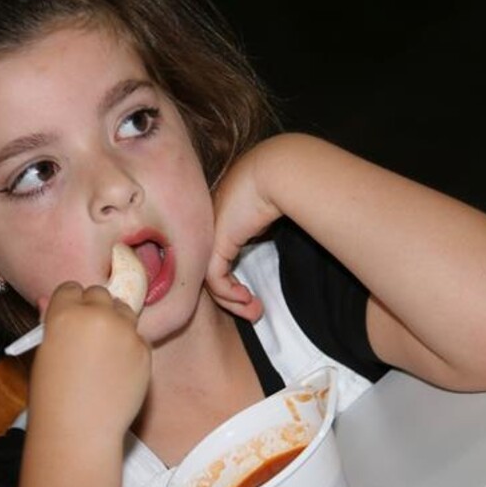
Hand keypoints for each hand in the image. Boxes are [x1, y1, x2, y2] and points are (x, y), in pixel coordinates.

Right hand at [29, 282, 150, 439]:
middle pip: (100, 294)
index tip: (70, 316)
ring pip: (124, 311)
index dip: (69, 303)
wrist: (80, 430)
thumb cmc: (52, 397)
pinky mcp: (144, 350)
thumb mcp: (43, 354)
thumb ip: (51, 324)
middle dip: (95, 308)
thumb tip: (49, 302)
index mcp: (65, 313)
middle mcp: (97, 315)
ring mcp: (125, 331)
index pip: (71, 288)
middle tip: (89, 333)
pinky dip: (131, 348)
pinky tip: (118, 369)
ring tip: (104, 351)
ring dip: (116, 322)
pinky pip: (138, 338)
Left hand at [206, 140, 283, 320]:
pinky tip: (246, 297)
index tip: (251, 295)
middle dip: (232, 300)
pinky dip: (229, 294)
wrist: (275, 173)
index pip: (216, 260)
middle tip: (254, 314)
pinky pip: (215, 279)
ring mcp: (208, 236)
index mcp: (218, 220)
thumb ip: (254, 234)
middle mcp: (208, 229)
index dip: (230, 283)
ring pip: (211, 281)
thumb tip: (260, 245)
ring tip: (254, 310)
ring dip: (233, 301)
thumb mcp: (262, 217)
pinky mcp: (214, 244)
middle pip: (211, 273)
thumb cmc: (277, 187)